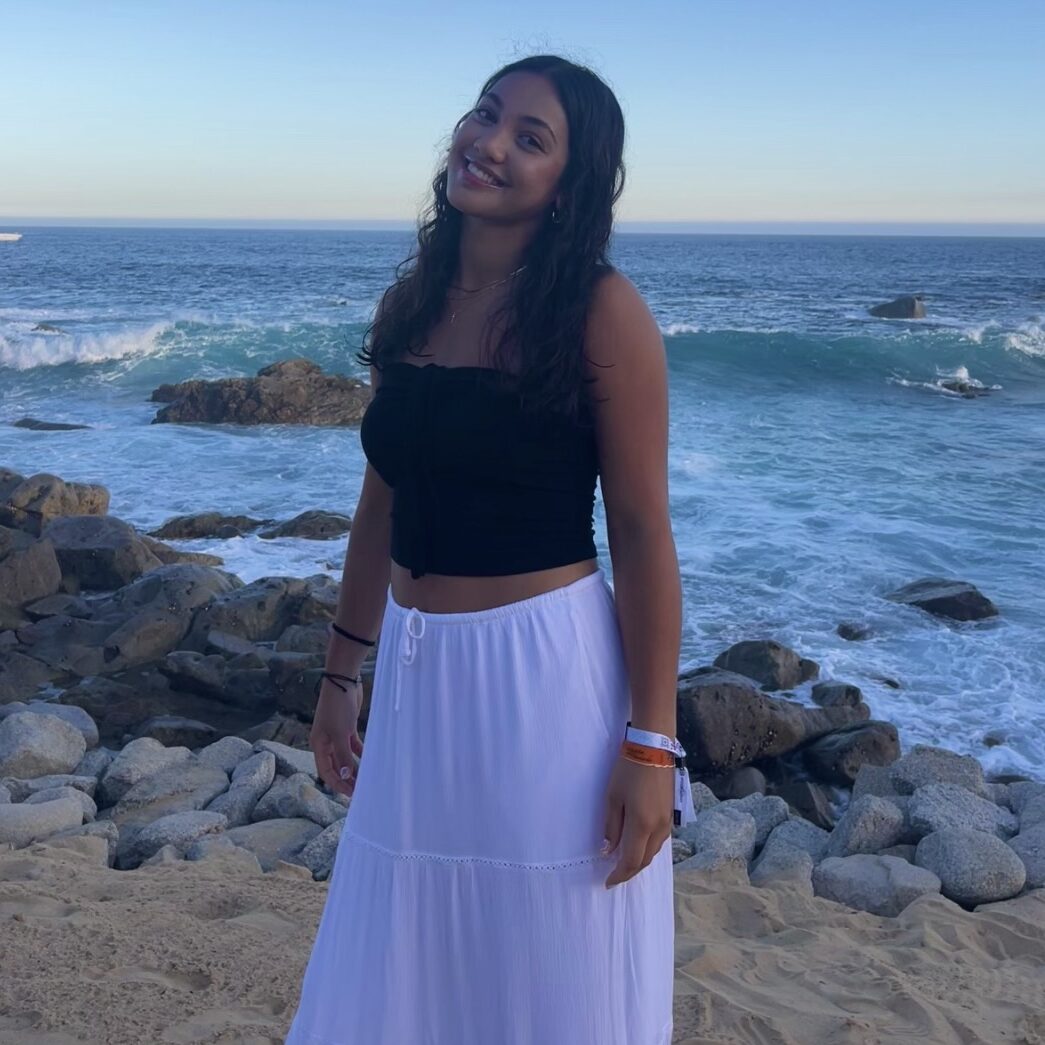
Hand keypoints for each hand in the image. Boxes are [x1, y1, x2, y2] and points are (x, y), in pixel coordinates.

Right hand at [310, 680, 364, 797]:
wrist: (343, 682)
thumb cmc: (337, 707)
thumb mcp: (340, 734)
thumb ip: (343, 756)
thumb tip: (346, 777)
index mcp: (318, 745)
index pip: (325, 771)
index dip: (336, 784)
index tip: (350, 794)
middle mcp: (326, 742)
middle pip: (335, 766)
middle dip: (346, 779)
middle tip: (360, 791)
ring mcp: (337, 735)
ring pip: (345, 757)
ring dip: (354, 768)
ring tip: (366, 780)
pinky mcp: (348, 728)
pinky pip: (353, 746)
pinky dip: (360, 754)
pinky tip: (370, 761)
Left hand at [602, 755, 673, 887]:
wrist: (653, 748)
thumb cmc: (628, 771)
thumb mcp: (612, 797)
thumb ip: (612, 827)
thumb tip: (609, 850)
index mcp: (642, 825)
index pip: (631, 861)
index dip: (619, 875)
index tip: (607, 882)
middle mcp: (659, 828)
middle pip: (645, 860)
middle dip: (629, 871)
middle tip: (614, 875)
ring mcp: (668, 822)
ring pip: (654, 851)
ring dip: (639, 860)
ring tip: (624, 862)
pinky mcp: (671, 814)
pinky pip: (659, 840)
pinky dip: (648, 848)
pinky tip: (638, 844)